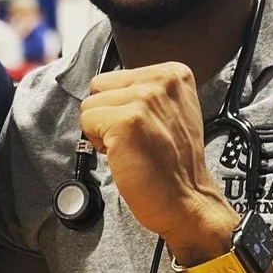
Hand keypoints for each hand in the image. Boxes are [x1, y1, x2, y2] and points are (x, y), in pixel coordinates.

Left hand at [80, 63, 235, 259]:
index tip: (144, 126)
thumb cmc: (175, 163)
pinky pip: (86, 122)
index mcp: (173, 74)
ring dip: (102, 130)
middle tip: (134, 138)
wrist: (187, 198)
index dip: (121, 105)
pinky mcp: (126, 121)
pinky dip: (97, 143)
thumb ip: (145, 93)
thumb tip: (109, 91)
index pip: (116, 77)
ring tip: (130, 147)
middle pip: (99, 87)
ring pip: (89, 105)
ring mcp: (144, 100)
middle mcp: (161, 81)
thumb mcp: (172, 111)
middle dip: (108, 113)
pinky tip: (122, 154)